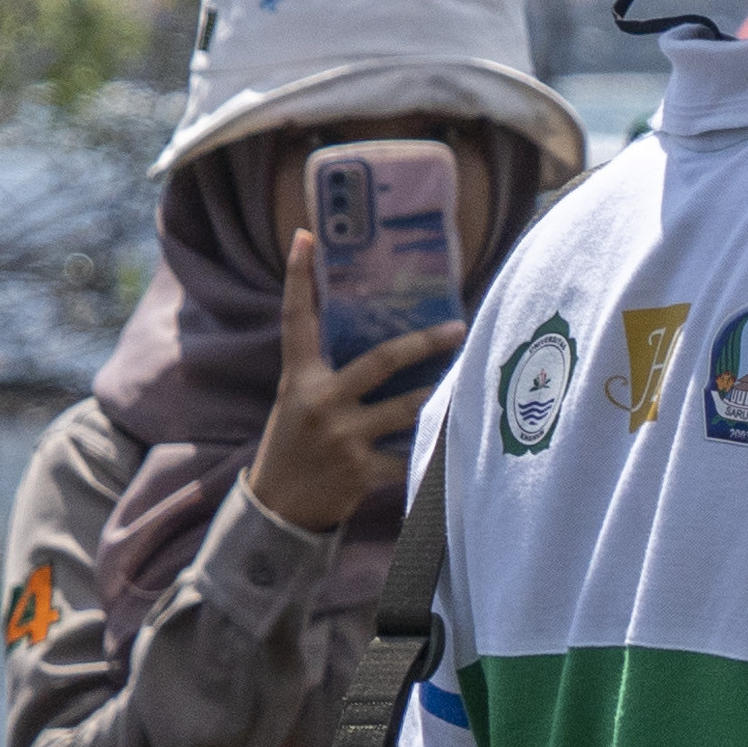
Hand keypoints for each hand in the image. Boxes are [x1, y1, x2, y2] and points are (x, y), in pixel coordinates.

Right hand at [251, 230, 459, 533]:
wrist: (278, 509)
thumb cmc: (294, 445)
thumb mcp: (297, 400)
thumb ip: (327, 371)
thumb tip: (378, 338)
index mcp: (298, 378)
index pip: (297, 319)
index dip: (299, 277)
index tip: (307, 237)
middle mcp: (320, 403)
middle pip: (381, 360)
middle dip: (423, 343)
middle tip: (458, 328)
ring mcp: (343, 438)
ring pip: (407, 406)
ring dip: (440, 393)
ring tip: (469, 379)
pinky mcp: (362, 471)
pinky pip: (409, 452)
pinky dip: (431, 445)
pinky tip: (456, 436)